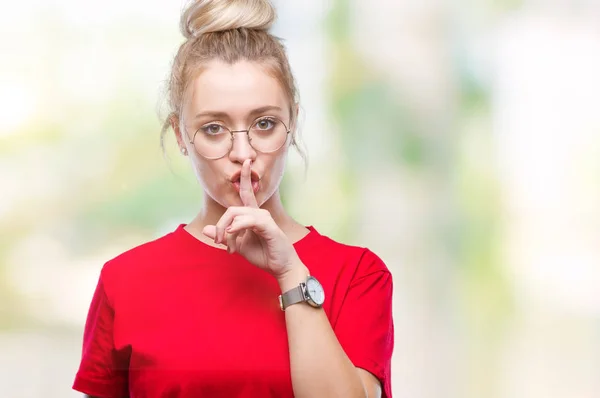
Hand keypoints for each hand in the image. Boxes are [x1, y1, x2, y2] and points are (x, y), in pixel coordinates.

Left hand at [202, 159, 299, 278]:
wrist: (280, 267)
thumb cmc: (263, 254)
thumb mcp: (237, 246)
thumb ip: (224, 236)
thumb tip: (206, 229)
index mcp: (252, 215)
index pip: (246, 192)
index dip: (245, 177)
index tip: (245, 161)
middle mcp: (259, 213)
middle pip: (232, 209)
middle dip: (221, 225)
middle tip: (220, 242)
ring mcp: (265, 218)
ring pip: (237, 215)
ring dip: (228, 232)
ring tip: (230, 248)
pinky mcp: (268, 226)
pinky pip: (248, 220)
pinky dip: (238, 226)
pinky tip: (233, 234)